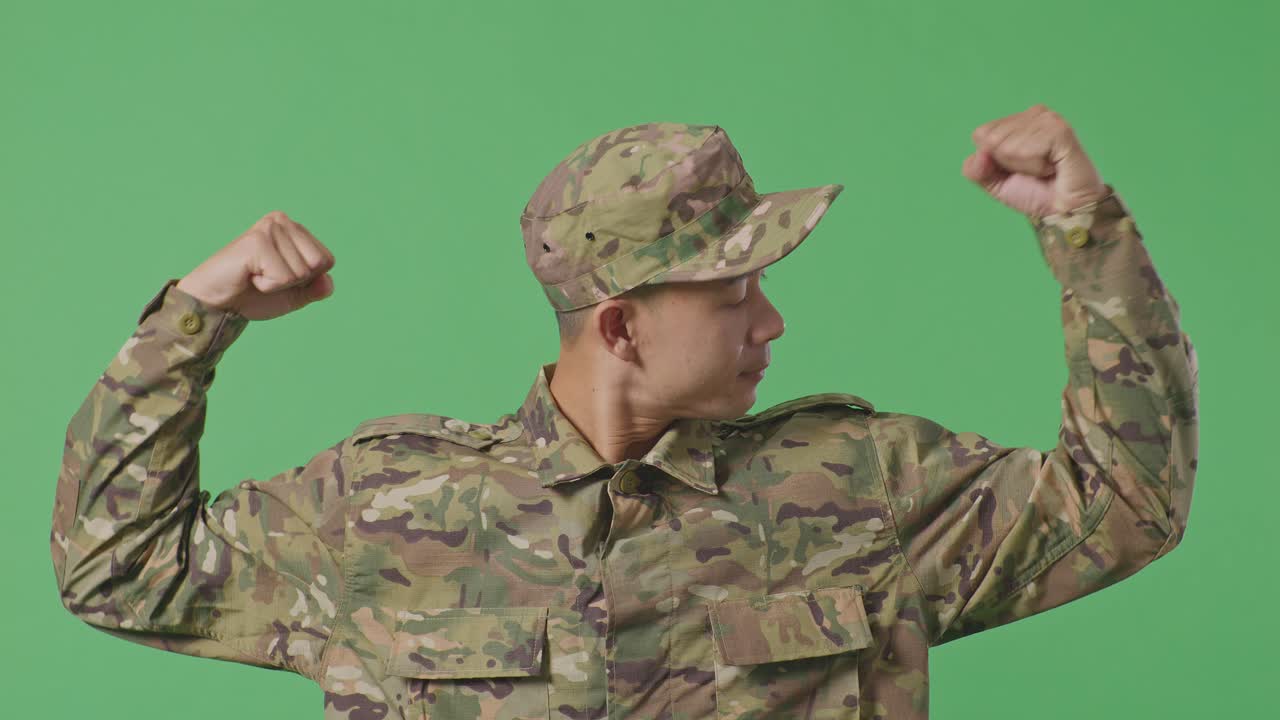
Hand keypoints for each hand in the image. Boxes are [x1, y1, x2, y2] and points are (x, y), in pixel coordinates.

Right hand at [176, 211, 334, 320]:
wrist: (216, 304)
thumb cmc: (252, 295)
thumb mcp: (293, 295)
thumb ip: (316, 288)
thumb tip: (329, 283)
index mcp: (293, 228)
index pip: (327, 260)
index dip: (307, 280)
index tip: (279, 277)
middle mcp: (282, 221)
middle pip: (318, 264)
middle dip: (296, 281)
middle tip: (266, 276)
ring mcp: (269, 228)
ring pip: (301, 271)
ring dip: (278, 284)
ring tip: (255, 275)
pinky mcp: (257, 240)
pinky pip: (284, 277)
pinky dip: (268, 286)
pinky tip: (249, 275)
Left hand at [962, 104, 1108, 217]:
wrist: (1065, 211)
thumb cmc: (1035, 193)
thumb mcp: (995, 183)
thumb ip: (976, 170)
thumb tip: (978, 154)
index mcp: (1016, 121)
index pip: (980, 135)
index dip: (992, 161)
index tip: (1018, 170)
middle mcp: (1033, 114)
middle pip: (991, 138)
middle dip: (1007, 164)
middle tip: (1033, 172)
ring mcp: (1048, 119)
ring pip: (1007, 145)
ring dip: (1024, 167)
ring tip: (1045, 170)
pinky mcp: (1061, 130)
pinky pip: (1028, 149)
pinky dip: (1036, 167)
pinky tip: (1053, 167)